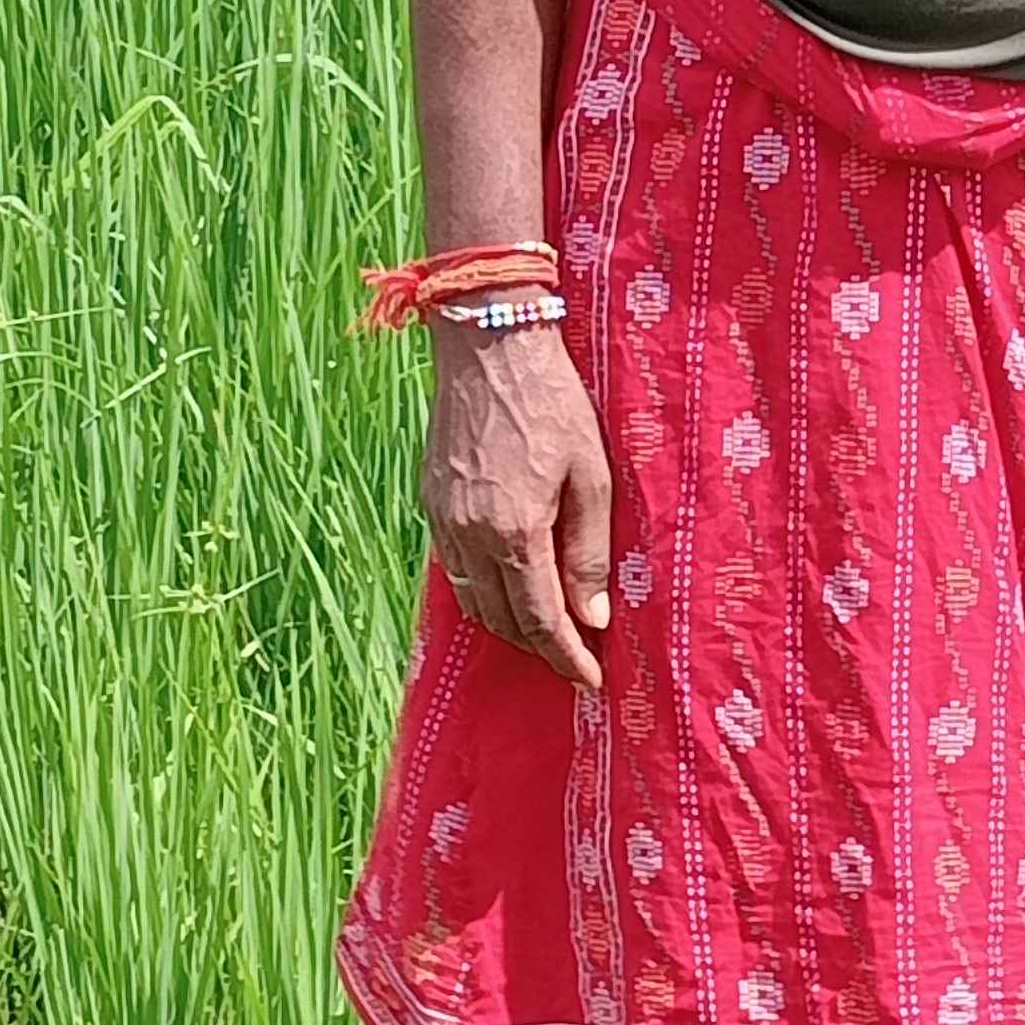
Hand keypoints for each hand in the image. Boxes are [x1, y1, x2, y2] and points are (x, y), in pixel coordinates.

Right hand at [421, 326, 613, 689]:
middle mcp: (469, 535)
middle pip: (502, 621)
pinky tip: (511, 585)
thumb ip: (589, 551)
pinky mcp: (431, 502)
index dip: (566, 658)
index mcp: (513, 531)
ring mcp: (443, 520)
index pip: (540, 621)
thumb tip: (593, 617)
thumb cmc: (553, 402)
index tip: (591, 680)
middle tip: (575, 658)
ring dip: (508, 625)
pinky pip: (455, 569)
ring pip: (473, 601)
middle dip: (540, 648)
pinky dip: (483, 592)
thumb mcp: (591, 474)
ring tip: (547, 630)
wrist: (489, 344)